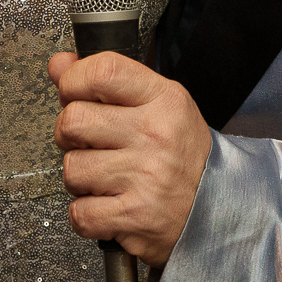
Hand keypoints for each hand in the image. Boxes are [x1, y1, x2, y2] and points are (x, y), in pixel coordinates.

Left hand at [49, 50, 211, 267]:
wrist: (223, 207)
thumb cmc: (183, 154)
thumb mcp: (156, 103)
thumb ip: (105, 81)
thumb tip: (59, 64)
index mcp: (163, 100)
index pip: (102, 72)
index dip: (73, 81)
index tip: (72, 93)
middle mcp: (155, 135)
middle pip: (73, 121)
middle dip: (69, 135)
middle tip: (88, 143)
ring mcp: (146, 177)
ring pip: (71, 169)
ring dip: (80, 178)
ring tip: (105, 177)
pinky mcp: (136, 217)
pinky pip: (80, 213)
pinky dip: (86, 215)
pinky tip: (108, 205)